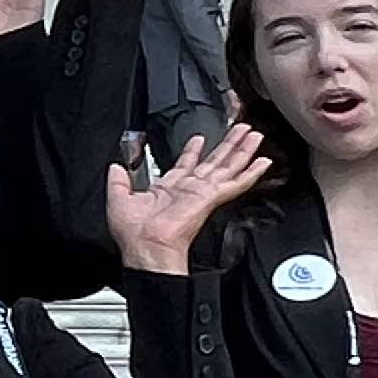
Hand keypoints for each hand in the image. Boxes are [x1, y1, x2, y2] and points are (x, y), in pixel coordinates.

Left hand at [107, 125, 269, 275]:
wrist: (145, 247)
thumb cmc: (134, 234)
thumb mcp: (118, 198)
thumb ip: (118, 180)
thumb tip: (115, 166)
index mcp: (169, 189)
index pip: (186, 164)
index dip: (193, 150)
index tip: (200, 138)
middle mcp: (189, 190)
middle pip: (214, 161)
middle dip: (227, 144)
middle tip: (240, 129)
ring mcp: (202, 193)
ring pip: (228, 167)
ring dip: (242, 150)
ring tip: (255, 135)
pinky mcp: (210, 198)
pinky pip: (235, 183)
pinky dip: (251, 173)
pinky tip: (263, 162)